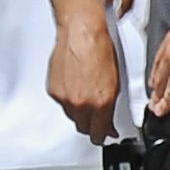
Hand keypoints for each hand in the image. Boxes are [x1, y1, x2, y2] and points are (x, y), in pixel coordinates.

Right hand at [47, 14, 120, 144]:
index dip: (104, 136)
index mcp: (101, 103)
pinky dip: (69, 100)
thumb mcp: (116, 84)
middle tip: (98, 119)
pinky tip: (76, 88)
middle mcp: (81, 104)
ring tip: (87, 98)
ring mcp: (65, 98)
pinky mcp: (53, 90)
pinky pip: (62, 104)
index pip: (99, 134)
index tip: (107, 134)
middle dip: (93, 126)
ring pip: (73, 116)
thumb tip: (109, 122)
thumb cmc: (101, 51)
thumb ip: (111, 108)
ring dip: (80, 113)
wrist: (82, 33)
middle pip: (84, 127)